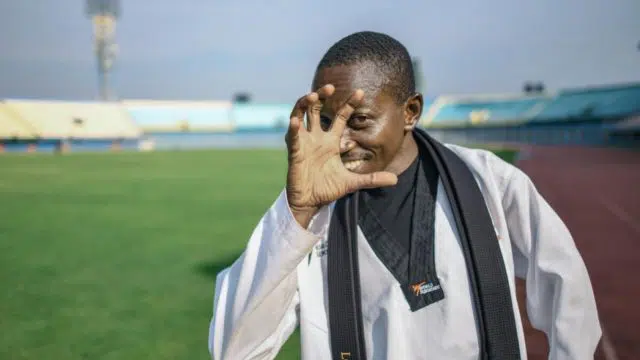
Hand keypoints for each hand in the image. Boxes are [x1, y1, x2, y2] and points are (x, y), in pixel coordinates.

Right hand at [285, 85, 397, 227]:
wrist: (310, 202)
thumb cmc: (327, 189)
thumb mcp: (353, 182)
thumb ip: (372, 178)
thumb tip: (395, 179)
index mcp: (331, 141)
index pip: (340, 116)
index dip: (349, 104)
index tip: (360, 91)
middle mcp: (316, 137)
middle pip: (316, 110)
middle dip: (321, 96)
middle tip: (330, 87)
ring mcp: (304, 143)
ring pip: (300, 116)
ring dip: (304, 105)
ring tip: (312, 96)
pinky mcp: (295, 153)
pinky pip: (293, 138)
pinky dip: (293, 129)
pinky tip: (295, 121)